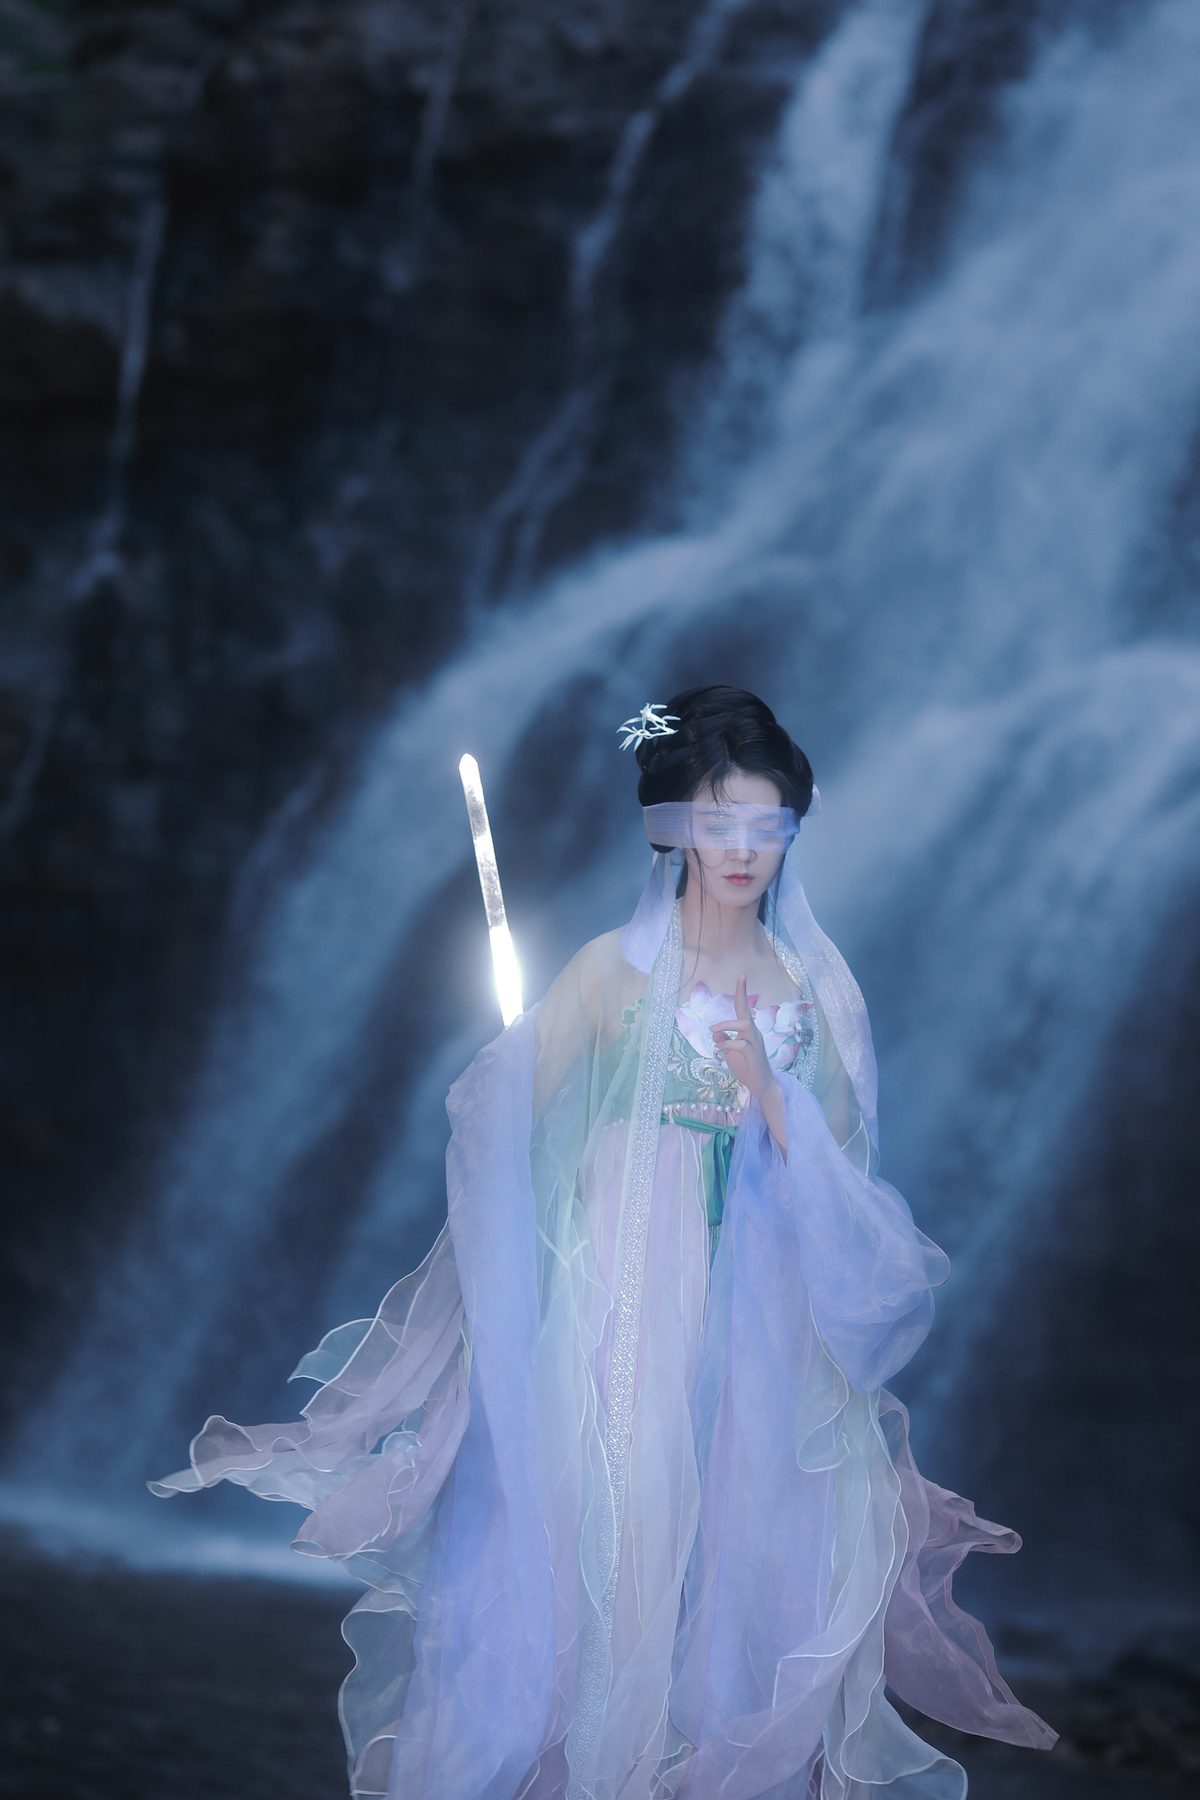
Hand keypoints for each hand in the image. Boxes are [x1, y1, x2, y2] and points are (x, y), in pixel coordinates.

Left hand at [711, 973, 773, 1102]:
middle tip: (740, 979)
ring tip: (713, 1029)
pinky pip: (741, 1044)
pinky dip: (727, 1044)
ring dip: (727, 1025)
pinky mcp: (754, 1054)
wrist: (761, 1085)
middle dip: (741, 996)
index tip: (742, 976)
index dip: (742, 993)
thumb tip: (714, 1030)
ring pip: (745, 1024)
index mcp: (748, 1031)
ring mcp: (755, 1043)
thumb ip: (723, 1040)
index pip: (744, 1008)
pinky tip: (719, 1049)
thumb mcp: (730, 1052)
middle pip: (746, 1011)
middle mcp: (754, 1033)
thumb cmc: (746, 1067)